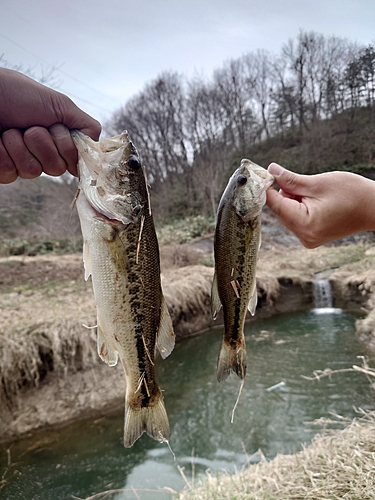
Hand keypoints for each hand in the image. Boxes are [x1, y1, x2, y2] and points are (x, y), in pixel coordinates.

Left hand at [0, 68, 100, 182]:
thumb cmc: (15, 93)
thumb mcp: (59, 104)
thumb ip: (85, 125)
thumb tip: (99, 147)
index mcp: (56, 139)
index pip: (74, 160)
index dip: (67, 147)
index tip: (56, 129)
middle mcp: (41, 153)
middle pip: (57, 168)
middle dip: (43, 143)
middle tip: (30, 127)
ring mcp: (21, 162)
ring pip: (33, 171)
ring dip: (21, 145)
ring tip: (9, 129)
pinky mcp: (1, 170)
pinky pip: (11, 172)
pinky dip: (3, 153)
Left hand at [266, 163, 374, 247]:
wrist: (373, 207)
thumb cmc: (351, 194)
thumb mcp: (317, 183)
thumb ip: (290, 179)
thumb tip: (270, 171)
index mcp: (304, 224)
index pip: (274, 204)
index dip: (267, 187)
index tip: (263, 174)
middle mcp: (304, 236)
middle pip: (280, 210)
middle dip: (284, 193)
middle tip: (299, 182)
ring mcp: (308, 238)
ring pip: (287, 214)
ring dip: (293, 200)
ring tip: (314, 193)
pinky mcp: (311, 236)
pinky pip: (296, 219)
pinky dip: (299, 207)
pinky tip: (315, 201)